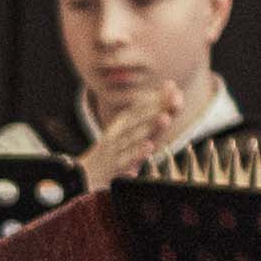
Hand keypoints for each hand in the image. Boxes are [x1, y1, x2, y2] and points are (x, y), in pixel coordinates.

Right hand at [78, 73, 211, 192]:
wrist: (85, 175)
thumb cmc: (114, 151)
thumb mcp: (129, 131)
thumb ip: (152, 113)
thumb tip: (170, 85)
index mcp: (123, 123)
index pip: (140, 107)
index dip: (157, 98)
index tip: (175, 89)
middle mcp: (118, 132)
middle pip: (139, 118)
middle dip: (157, 108)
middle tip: (175, 99)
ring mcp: (116, 149)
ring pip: (134, 136)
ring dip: (149, 127)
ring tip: (165, 118)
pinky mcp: (115, 166)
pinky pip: (127, 159)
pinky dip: (137, 152)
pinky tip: (149, 147)